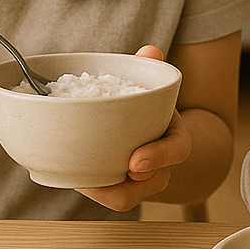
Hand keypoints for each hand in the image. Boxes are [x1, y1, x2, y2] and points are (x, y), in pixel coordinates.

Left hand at [76, 44, 193, 211]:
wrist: (149, 130)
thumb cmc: (149, 107)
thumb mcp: (153, 86)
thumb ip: (150, 69)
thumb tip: (150, 52)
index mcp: (174, 137)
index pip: (177, 150)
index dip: (160, 157)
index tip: (136, 160)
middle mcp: (161, 164)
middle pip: (152, 183)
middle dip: (129, 185)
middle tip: (99, 176)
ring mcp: (141, 181)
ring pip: (126, 196)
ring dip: (102, 189)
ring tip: (79, 177)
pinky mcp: (119, 187)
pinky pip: (108, 195)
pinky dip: (91, 188)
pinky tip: (72, 176)